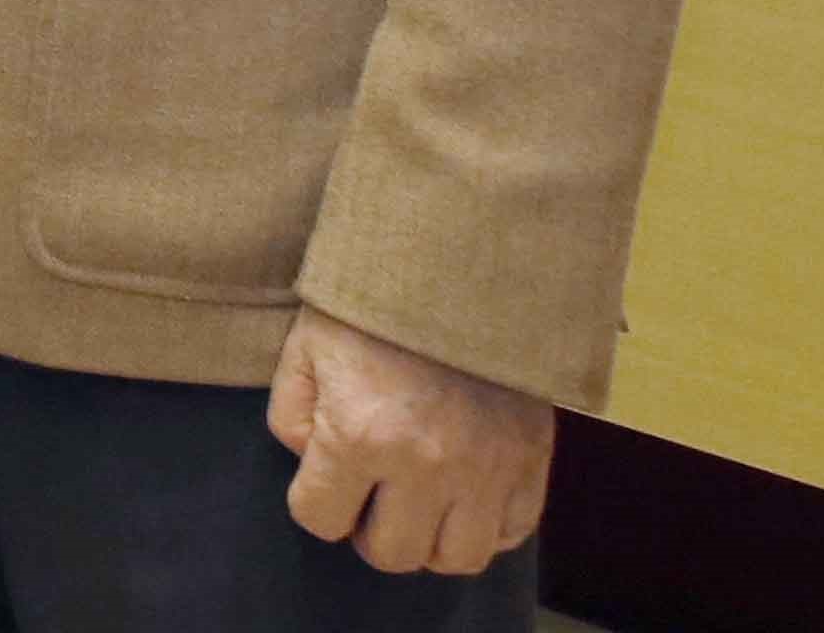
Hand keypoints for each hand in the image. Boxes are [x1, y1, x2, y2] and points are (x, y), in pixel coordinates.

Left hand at [270, 306, 553, 576]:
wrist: (456, 264)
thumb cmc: (370, 303)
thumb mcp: (304, 349)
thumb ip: (291, 416)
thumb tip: (312, 460)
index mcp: (360, 435)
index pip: (318, 519)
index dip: (313, 501)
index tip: (323, 476)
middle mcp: (427, 464)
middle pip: (391, 553)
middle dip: (368, 529)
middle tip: (369, 495)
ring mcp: (486, 469)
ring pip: (457, 558)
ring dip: (429, 539)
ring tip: (417, 502)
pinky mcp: (531, 460)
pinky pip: (514, 532)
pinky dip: (486, 526)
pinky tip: (463, 494)